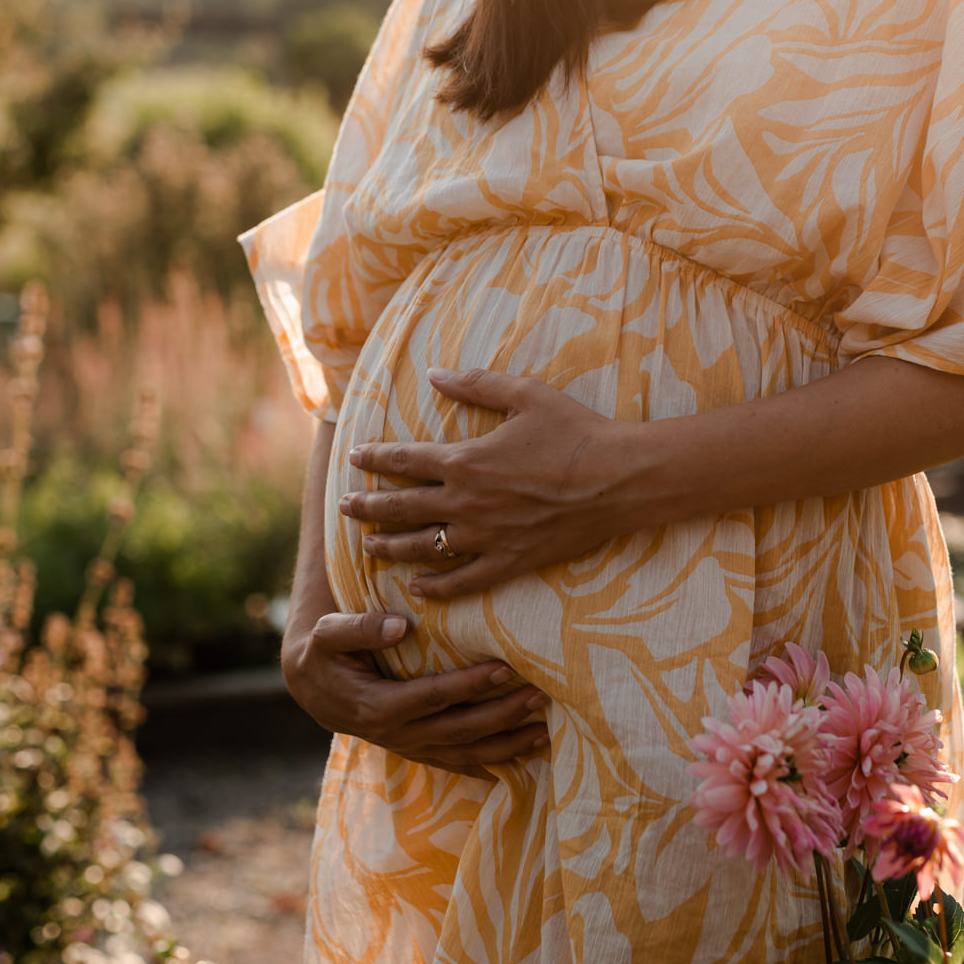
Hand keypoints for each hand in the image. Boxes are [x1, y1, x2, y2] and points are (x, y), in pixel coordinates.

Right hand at [281, 609, 547, 777]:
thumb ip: (358, 628)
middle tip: (541, 696)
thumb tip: (400, 626)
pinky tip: (526, 758)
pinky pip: (460, 763)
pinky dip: (494, 763)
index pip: (431, 697)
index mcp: (377, 706)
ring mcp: (411, 747)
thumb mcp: (328, 635)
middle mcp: (398, 734)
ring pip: (465, 753)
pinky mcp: (420, 750)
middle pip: (458, 730)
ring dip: (507, 745)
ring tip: (546, 731)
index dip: (466, 687)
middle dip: (502, 716)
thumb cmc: (324, 654)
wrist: (314, 689)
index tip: (502, 669)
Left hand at [340, 367, 648, 600]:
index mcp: (466, 460)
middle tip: (343, 508)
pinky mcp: (510, 561)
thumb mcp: (525, 394)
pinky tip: (417, 588)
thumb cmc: (576, 430)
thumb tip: (436, 374)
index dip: (374, 459)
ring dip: (390, 547)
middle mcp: (466, 503)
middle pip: (402, 507)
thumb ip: (476, 383)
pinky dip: (436, 587)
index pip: (404, 460)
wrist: (619, 478)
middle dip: (367, 507)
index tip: (353, 457)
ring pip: (423, 547)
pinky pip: (463, 581)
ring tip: (368, 547)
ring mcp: (486, 537)